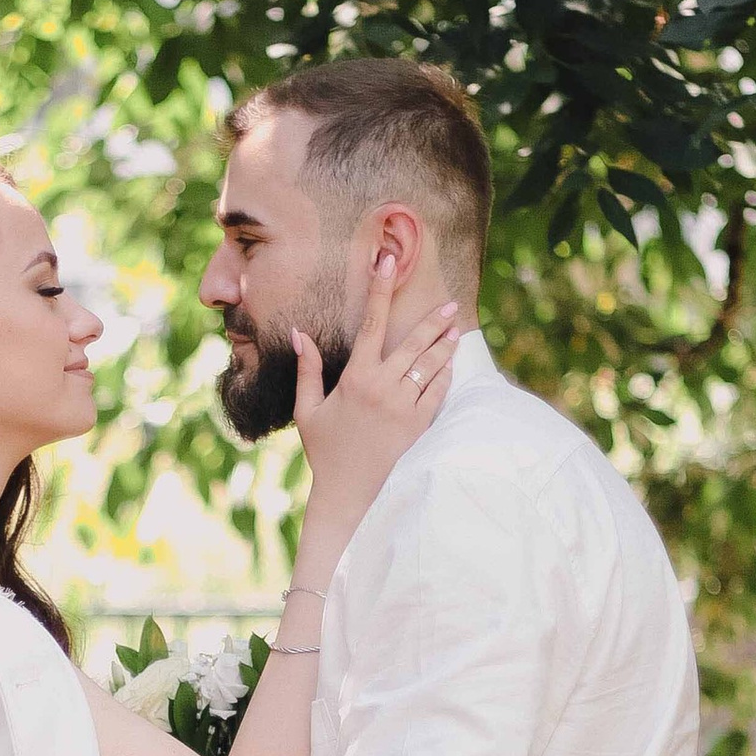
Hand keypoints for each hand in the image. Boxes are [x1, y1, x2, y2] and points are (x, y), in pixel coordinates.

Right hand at [293, 260, 461, 536]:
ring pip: (432, 365)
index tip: (388, 261)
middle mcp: (383, 388)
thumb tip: (300, 333)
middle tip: (450, 303)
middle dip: (434, 320)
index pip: (370, 322)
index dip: (380, 288)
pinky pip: (439, 392)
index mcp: (355, 378)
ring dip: (445, 345)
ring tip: (455, 330)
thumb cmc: (325, 451)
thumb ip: (308, 369)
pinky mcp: (420, 426)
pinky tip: (450, 364)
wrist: (349, 494)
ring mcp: (405, 407)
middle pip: (414, 342)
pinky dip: (446, 375)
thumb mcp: (308, 409)